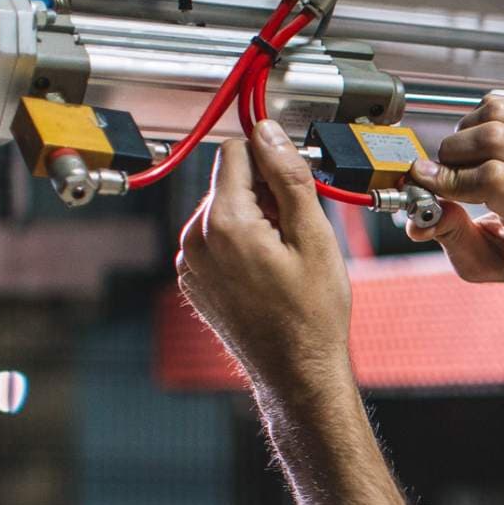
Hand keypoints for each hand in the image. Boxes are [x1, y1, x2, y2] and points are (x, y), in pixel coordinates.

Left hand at [175, 119, 351, 394]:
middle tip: (298, 230)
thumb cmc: (311, 315)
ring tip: (284, 256)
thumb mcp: (314, 238)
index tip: (295, 181)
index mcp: (225, 224)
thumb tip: (269, 133)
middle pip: (228, 183)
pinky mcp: (192, 280)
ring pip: (222, 212)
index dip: (271, 159)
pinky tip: (267, 272)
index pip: (236, 153)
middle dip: (264, 193)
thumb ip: (288, 178)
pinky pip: (214, 241)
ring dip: (253, 219)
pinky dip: (240, 245)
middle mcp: (195, 240)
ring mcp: (189, 264)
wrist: (296, 371)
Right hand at [407, 95, 503, 282]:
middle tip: (447, 171)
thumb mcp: (490, 263)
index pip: (490, 178)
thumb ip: (453, 240)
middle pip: (492, 138)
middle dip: (453, 152)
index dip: (449, 176)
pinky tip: (483, 146)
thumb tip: (417, 220)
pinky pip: (502, 105)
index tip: (425, 179)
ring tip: (466, 157)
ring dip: (466, 131)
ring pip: (496, 113)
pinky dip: (480, 119)